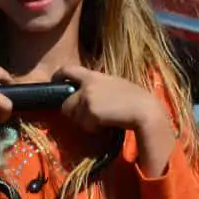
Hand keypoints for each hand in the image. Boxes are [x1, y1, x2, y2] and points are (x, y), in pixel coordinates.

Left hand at [57, 66, 174, 176]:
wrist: (143, 109)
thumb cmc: (134, 99)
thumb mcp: (114, 85)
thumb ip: (98, 87)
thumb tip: (87, 97)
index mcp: (93, 76)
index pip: (69, 70)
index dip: (59, 76)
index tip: (55, 81)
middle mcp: (87, 86)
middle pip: (66, 104)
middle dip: (74, 113)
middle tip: (89, 117)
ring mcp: (87, 99)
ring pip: (75, 117)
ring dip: (86, 122)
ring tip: (103, 120)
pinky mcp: (90, 112)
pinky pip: (85, 126)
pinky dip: (94, 129)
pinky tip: (107, 124)